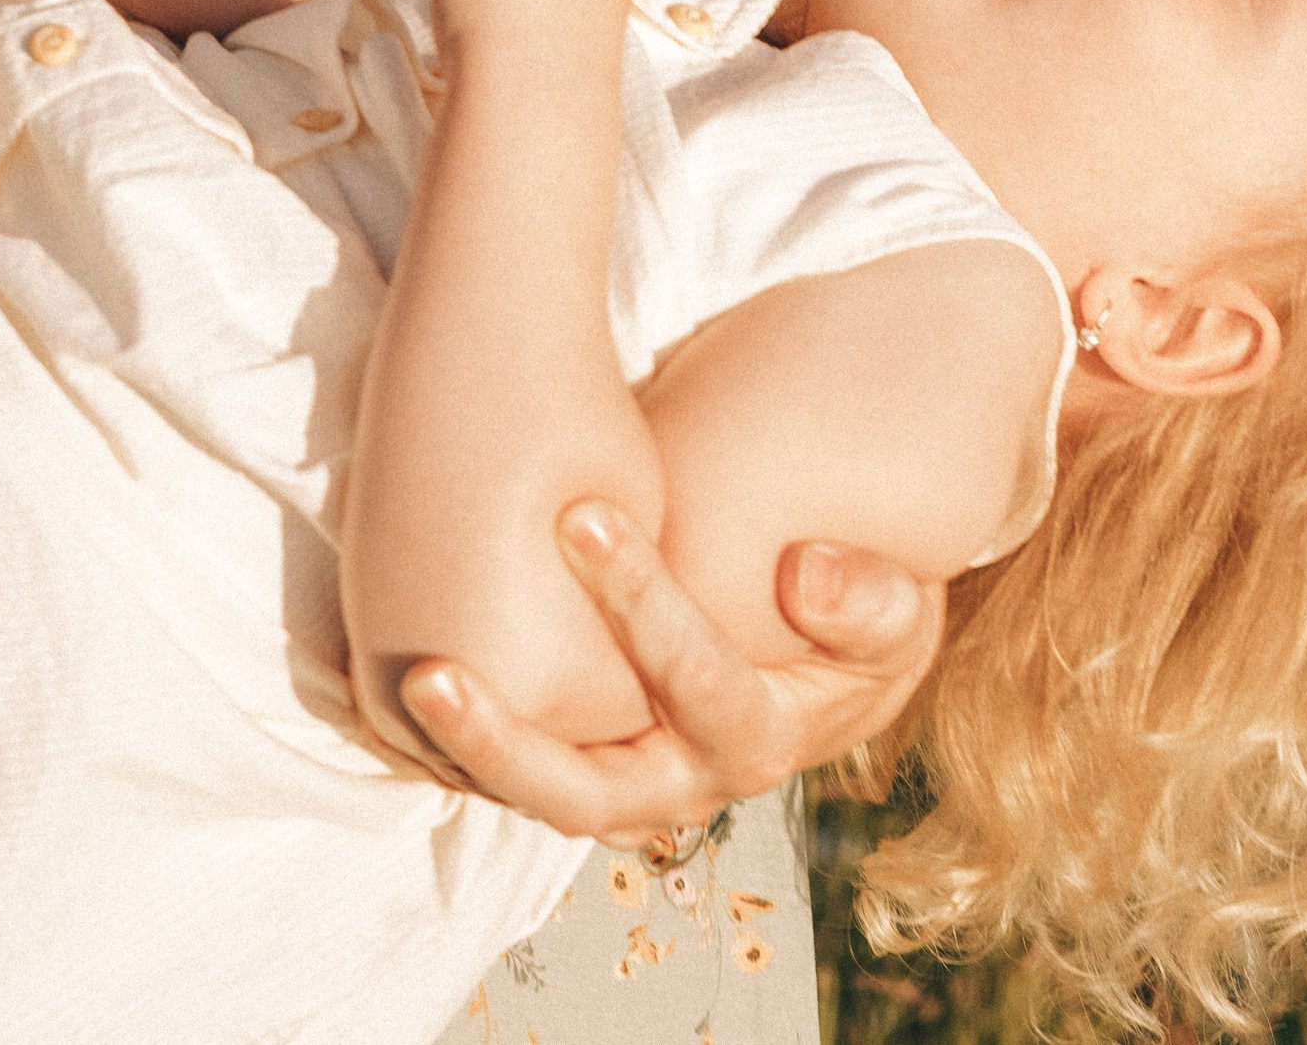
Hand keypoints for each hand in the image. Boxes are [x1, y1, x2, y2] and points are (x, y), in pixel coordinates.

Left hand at [397, 503, 944, 840]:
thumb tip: (806, 571)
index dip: (642, 605)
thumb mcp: (899, 611)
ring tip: (408, 678)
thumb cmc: (861, 617)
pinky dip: (471, 736)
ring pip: (539, 790)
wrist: (834, 644)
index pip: (695, 682)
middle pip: (584, 793)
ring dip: (470, 749)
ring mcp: (628, 779)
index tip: (584, 513)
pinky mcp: (591, 754)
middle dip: (506, 743)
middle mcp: (680, 781)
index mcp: (758, 738)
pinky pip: (527, 758)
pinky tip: (407, 668)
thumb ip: (873, 599)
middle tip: (430, 673)